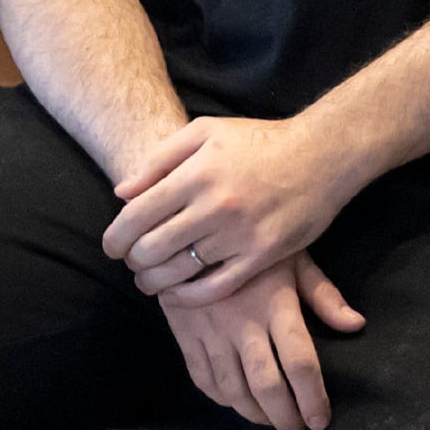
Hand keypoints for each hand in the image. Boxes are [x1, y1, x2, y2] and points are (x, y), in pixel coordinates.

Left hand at [106, 116, 365, 305]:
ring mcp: (239, 234)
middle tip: (130, 263)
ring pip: (180, 271)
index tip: (110, 247)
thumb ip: (160, 160)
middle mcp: (214, 206)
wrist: (320, 155)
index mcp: (196, 173)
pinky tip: (177, 295)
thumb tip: (123, 193)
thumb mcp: (205, 132)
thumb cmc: (258, 141)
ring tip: (148, 280)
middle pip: (154, 247)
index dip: (116, 237)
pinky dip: (189, 297)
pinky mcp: (262, 256)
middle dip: (133, 261)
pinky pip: (215, 287)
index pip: (138, 215)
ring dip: (156, 281)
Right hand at [160, 254, 366, 429]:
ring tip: (270, 421)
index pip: (300, 362)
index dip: (313, 398)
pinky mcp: (185, 333)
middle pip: (267, 386)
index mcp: (275, 304)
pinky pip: (203, 379)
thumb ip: (323, 294)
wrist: (187, 226)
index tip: (321, 419)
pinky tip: (234, 401)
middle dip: (285, 417)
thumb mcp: (292, 256)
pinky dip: (220, 398)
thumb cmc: (250, 239)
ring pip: (233, 390)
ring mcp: (210, 330)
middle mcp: (243, 323)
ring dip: (254, 414)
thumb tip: (357, 325)